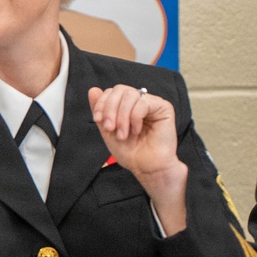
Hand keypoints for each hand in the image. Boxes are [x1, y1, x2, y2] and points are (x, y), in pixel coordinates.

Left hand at [88, 86, 187, 232]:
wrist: (146, 167)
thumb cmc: (130, 151)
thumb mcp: (108, 129)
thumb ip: (101, 110)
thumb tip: (93, 89)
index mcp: (126, 105)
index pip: (111, 92)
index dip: (101, 103)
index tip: (97, 120)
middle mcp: (139, 101)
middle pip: (119, 89)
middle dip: (110, 109)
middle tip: (110, 128)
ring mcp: (151, 103)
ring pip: (130, 95)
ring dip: (122, 116)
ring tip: (122, 134)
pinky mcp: (163, 108)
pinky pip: (143, 103)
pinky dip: (134, 117)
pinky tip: (136, 130)